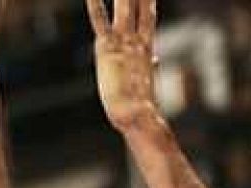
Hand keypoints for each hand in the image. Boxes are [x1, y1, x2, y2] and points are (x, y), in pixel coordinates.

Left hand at [87, 0, 162, 133]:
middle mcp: (137, 40)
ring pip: (125, 7)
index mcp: (145, 47)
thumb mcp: (144, 78)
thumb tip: (155, 60)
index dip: (149, 2)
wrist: (135, 113)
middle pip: (141, 6)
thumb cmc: (139, 104)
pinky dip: (94, 6)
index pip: (149, 16)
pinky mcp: (108, 47)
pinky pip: (100, 21)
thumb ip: (148, 64)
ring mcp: (123, 42)